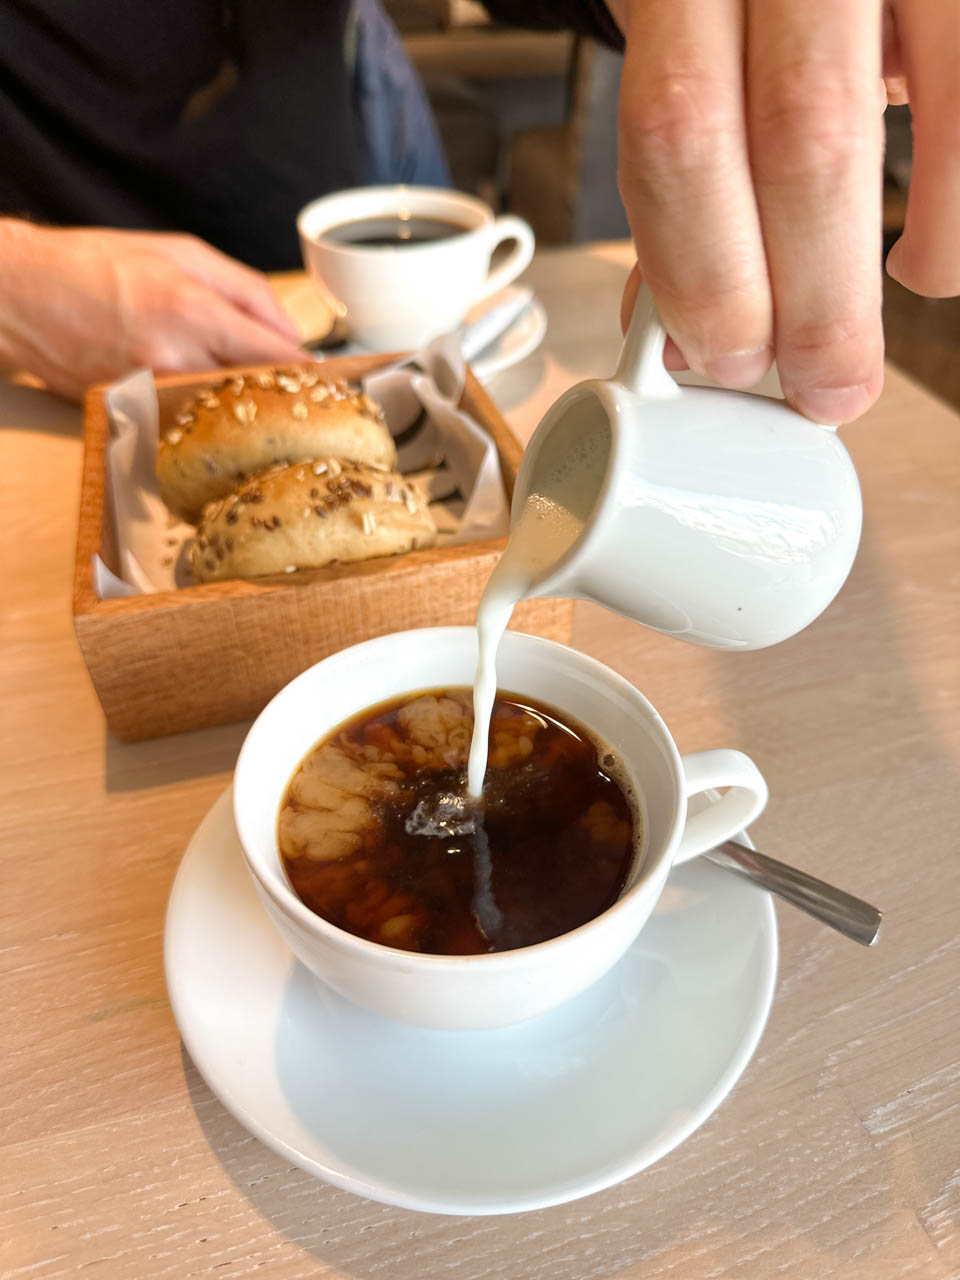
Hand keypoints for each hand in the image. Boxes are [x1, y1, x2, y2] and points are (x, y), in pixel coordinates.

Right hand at [0, 222, 304, 399]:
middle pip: (253, 390)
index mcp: (191, 309)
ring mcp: (149, 390)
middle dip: (279, 391)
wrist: (20, 293)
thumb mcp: (181, 252)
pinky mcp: (129, 411)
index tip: (325, 376)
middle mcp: (172, 356)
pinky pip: (183, 421)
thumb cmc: (96, 264)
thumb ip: (246, 289)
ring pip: (220, 413)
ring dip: (242, 409)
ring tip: (256, 401)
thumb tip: (290, 329)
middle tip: (298, 394)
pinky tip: (208, 409)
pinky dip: (202, 417)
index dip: (307, 368)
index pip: (274, 353)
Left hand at [610, 0, 958, 422]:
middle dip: (817, 294)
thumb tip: (685, 338)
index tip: (730, 358)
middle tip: (824, 381)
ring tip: (920, 275)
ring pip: (952, 112)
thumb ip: (689, 175)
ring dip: (943, 233)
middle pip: (808, 131)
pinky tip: (945, 215)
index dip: (705, 265)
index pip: (680, 126)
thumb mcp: (689, 53)